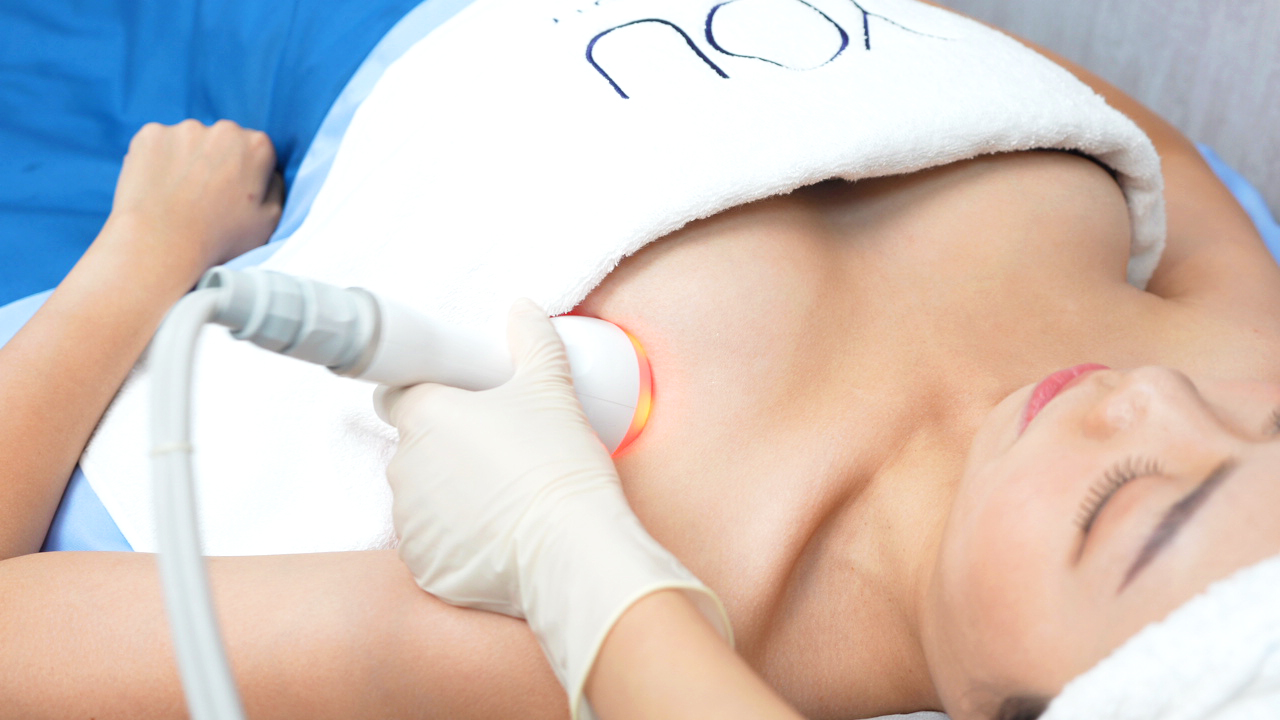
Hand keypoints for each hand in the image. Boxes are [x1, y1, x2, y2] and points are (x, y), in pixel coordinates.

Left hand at [105, 119, 282, 273]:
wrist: (162, 246)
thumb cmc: (220, 239)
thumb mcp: (270, 221)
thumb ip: (276, 188)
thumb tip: (268, 173)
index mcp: (257, 146)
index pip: (257, 150)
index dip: (248, 173)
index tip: (235, 193)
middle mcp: (223, 129)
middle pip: (224, 140)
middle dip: (218, 160)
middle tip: (207, 195)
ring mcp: (183, 129)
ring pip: (190, 141)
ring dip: (188, 159)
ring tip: (180, 194)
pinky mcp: (149, 135)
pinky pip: (159, 144)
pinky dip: (159, 160)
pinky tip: (159, 187)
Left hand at [378, 300, 730, 719]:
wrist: (572, 550)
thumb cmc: (558, 465)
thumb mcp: (552, 387)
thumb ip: (533, 341)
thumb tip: (523, 310)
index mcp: (424, 417)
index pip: (396, 394)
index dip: (426, 395)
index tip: (458, 406)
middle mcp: (404, 468)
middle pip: (415, 449)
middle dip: (448, 450)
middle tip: (501, 453)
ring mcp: (410, 522)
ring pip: (423, 499)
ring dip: (451, 497)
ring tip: (506, 499)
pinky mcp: (426, 567)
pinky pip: (435, 547)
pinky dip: (459, 542)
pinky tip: (500, 536)